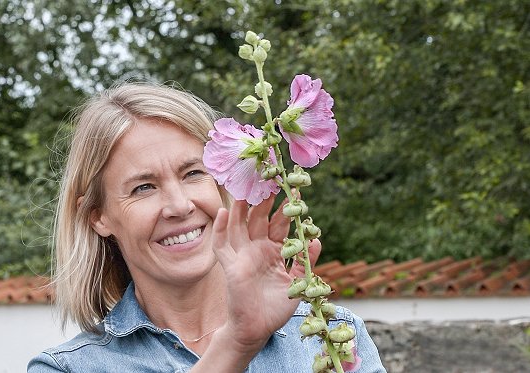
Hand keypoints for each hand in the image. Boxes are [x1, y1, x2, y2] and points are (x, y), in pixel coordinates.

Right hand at [211, 196, 320, 353]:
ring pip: (240, 225)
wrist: (257, 329)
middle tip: (270, 178)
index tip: (294, 189)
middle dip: (264, 199)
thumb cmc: (276, 308)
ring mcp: (242, 256)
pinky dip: (221, 228)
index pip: (279, 223)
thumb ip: (305, 261)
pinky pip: (222, 244)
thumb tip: (315, 239)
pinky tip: (224, 211)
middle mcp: (257, 249)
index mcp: (273, 251)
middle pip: (259, 218)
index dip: (285, 208)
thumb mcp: (297, 283)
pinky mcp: (231, 266)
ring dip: (242, 206)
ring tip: (247, 186)